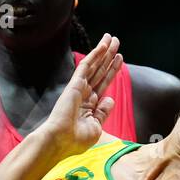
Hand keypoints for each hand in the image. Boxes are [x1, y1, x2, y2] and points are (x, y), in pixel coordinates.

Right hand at [40, 33, 123, 158]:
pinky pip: (86, 66)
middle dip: (109, 57)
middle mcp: (84, 95)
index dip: (111, 71)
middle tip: (117, 42)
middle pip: (100, 71)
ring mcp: (79, 88)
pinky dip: (95, 55)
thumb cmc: (75, 140)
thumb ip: (103, 113)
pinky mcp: (74, 84)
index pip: (103, 84)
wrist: (60, 141)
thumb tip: (110, 99)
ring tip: (113, 38)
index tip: (119, 59)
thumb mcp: (96, 127)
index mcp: (89, 106)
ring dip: (104, 51)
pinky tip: (103, 46)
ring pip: (94, 65)